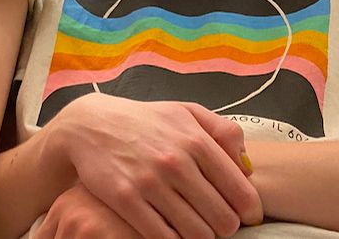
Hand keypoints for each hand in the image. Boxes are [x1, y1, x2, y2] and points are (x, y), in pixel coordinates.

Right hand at [52, 93, 261, 238]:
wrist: (90, 124)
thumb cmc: (145, 120)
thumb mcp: (186, 112)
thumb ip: (223, 132)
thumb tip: (248, 168)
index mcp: (196, 140)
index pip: (241, 193)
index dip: (248, 212)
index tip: (244, 216)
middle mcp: (176, 162)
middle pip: (223, 220)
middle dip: (225, 227)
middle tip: (215, 223)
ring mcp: (149, 182)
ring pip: (196, 234)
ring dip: (201, 237)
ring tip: (196, 229)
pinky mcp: (125, 199)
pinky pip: (163, 237)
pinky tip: (172, 232)